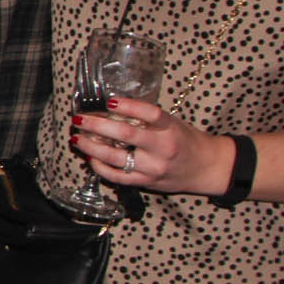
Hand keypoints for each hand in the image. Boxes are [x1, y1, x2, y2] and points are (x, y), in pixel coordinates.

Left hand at [70, 97, 234, 196]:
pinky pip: (117, 176)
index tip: (108, 101)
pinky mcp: (146, 183)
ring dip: (91, 147)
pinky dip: (99, 166)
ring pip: (116, 158)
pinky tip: (90, 157)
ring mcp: (153, 168)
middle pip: (126, 135)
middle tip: (79, 118)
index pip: (149, 113)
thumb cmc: (185, 140)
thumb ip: (146, 118)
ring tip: (77, 138)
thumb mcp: (172, 123)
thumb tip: (109, 109)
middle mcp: (162, 148)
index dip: (128, 106)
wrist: (205, 168)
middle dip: (97, 126)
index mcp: (170, 129)